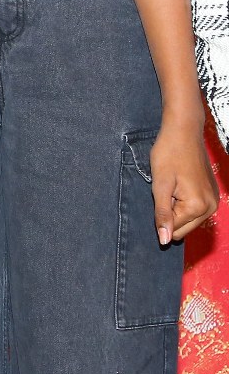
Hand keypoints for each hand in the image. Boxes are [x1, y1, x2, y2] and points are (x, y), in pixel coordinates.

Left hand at [150, 118, 218, 243]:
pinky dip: (183, 203)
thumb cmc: (168, 154)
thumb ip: (162, 214)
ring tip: (172, 186)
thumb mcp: (160, 185)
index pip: (173, 229)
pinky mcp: (212, 195)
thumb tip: (164, 241)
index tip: (160, 194)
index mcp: (198, 207)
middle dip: (169, 214)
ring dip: (175, 208)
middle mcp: (210, 207)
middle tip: (166, 191)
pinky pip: (194, 210)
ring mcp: (213, 201)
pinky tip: (179, 185)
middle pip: (182, 228)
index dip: (159, 214)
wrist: (184, 132)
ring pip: (188, 220)